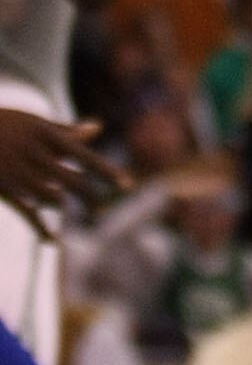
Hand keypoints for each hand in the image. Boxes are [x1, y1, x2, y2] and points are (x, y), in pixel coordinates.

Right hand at [0, 110, 125, 238]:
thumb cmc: (4, 125)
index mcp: (46, 135)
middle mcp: (36, 155)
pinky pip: (28, 214)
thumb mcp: (35, 123)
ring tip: (86, 211)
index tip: (127, 185)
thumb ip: (67, 130)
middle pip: (73, 181)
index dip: (106, 172)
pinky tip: (53, 241)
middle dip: (91, 196)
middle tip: (103, 209)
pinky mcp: (6, 190)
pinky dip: (42, 229)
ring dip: (66, 205)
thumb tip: (98, 128)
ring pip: (53, 198)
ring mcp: (20, 174)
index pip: (84, 156)